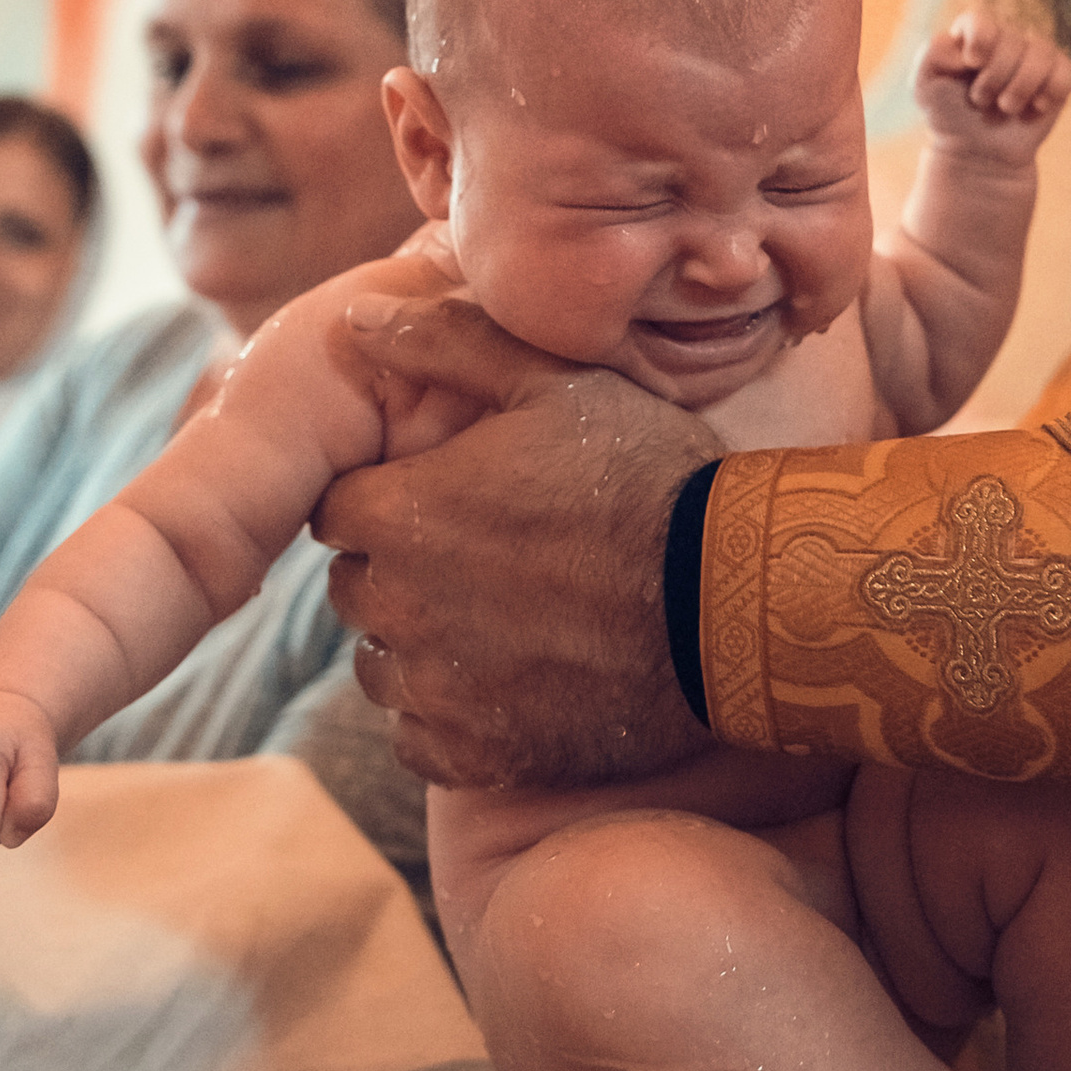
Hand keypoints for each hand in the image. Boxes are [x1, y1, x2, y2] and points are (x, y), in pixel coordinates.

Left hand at [317, 298, 712, 787]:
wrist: (734, 601)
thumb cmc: (648, 476)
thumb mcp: (553, 383)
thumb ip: (443, 344)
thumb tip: (355, 316)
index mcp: (401, 513)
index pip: (336, 508)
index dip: (389, 497)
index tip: (448, 497)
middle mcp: (400, 607)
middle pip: (356, 587)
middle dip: (400, 569)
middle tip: (486, 555)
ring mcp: (438, 689)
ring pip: (383, 665)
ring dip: (422, 644)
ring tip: (505, 618)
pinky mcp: (479, 755)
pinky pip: (421, 737)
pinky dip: (452, 715)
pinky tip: (514, 680)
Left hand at [913, 13, 1070, 157]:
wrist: (976, 151)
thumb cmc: (948, 114)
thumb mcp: (924, 86)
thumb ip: (931, 55)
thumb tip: (962, 49)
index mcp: (973, 33)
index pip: (980, 19)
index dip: (980, 39)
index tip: (972, 64)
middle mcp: (1006, 38)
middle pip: (1012, 40)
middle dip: (995, 77)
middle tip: (980, 101)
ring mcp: (1034, 55)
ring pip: (1042, 52)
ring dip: (1021, 86)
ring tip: (1006, 108)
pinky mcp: (1057, 76)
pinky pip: (1066, 71)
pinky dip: (1052, 91)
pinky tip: (1036, 107)